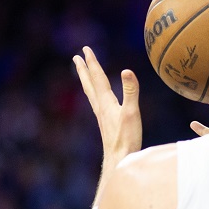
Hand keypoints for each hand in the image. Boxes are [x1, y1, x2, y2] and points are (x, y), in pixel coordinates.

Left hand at [73, 46, 141, 165]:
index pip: (98, 78)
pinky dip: (94, 94)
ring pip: (91, 93)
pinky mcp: (105, 123)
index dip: (93, 63)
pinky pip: (96, 103)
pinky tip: (97, 98)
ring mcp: (102, 116)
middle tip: (77, 57)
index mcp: (106, 102)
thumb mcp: (131, 113)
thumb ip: (130, 92)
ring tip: (83, 73)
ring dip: (87, 81)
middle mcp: (101, 107)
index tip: (86, 49)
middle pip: (90, 84)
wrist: (119, 159)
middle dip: (84, 70)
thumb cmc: (126, 138)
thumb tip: (127, 70)